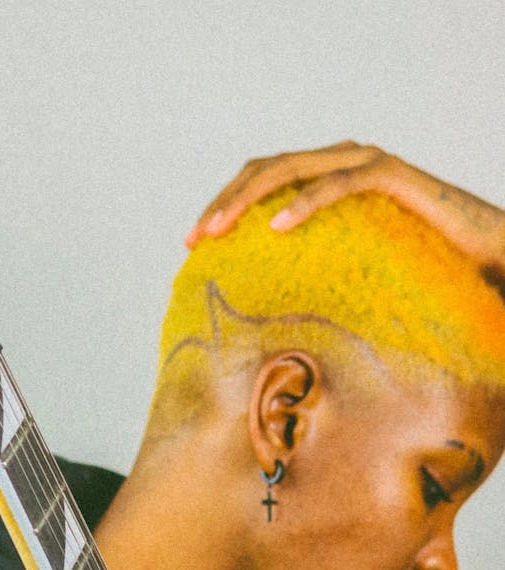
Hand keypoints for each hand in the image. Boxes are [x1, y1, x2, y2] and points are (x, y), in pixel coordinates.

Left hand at [185, 141, 504, 274]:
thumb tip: (263, 311)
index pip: (260, 180)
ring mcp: (364, 161)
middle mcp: (339, 159)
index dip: (222, 205)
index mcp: (324, 177)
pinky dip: (304, 204)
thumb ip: (312, 267)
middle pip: (265, 168)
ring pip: (291, 168)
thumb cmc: (414, 266)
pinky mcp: (389, 174)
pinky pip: (337, 183)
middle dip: (223, 202)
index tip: (192, 244)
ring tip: (220, 231)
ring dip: (248, 199)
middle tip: (196, 239)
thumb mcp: (347, 268)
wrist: (480, 252)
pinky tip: (276, 228)